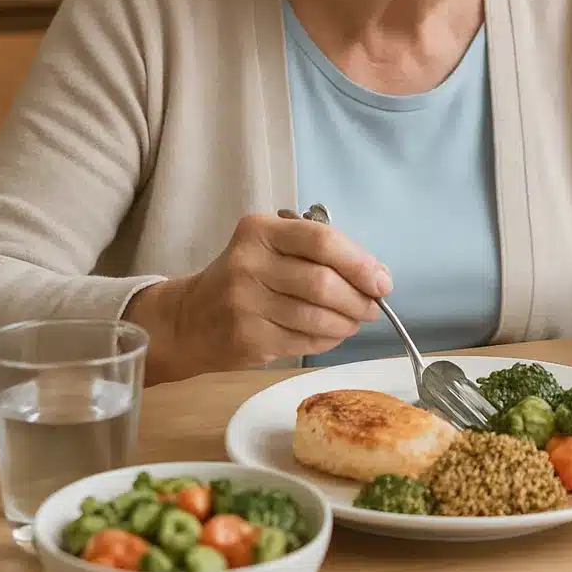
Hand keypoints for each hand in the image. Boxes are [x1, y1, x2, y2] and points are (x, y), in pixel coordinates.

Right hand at [123, 213, 391, 383]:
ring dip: (347, 323)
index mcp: (260, 231)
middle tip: (373, 307)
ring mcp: (244, 303)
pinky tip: (332, 334)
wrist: (189, 318)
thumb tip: (374, 276)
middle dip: (359, 298)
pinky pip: (303, 341)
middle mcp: (249, 263)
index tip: (382, 281)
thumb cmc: (244, 277)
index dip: (359, 262)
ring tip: (355, 322)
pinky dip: (327, 340)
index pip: (321, 240)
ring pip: (315, 316)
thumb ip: (316, 253)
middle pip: (322, 282)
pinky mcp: (246, 338)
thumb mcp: (270, 248)